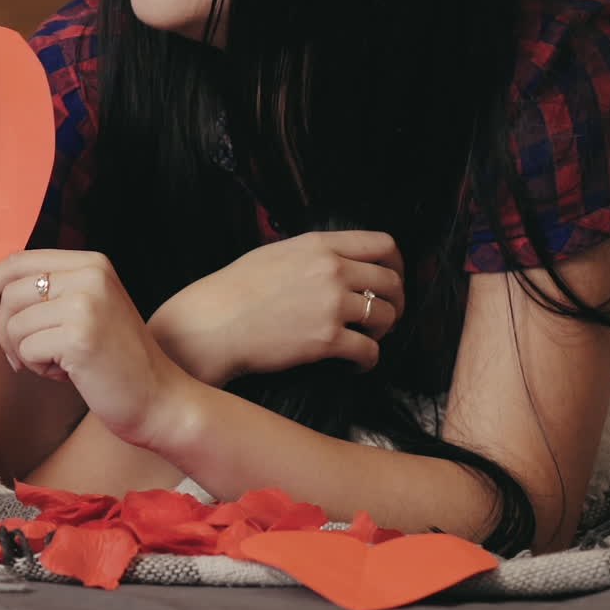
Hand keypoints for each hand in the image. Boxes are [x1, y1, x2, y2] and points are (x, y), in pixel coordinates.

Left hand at [0, 250, 188, 449]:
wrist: (159, 400)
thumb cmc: (114, 361)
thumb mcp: (86, 309)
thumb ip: (49, 291)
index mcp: (92, 262)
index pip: (18, 260)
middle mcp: (91, 274)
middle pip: (10, 292)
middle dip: (4, 331)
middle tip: (23, 358)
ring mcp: (87, 302)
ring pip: (14, 323)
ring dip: (25, 353)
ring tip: (57, 364)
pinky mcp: (80, 335)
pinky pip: (27, 349)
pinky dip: (39, 369)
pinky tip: (68, 375)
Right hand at [149, 231, 404, 385]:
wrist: (214, 323)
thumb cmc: (235, 290)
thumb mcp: (275, 253)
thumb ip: (312, 254)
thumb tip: (338, 263)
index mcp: (319, 245)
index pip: (382, 244)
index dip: (395, 264)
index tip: (391, 279)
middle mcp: (331, 270)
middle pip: (391, 281)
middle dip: (394, 301)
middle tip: (384, 316)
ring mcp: (331, 305)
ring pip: (386, 316)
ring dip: (382, 331)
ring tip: (366, 339)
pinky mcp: (327, 340)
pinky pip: (370, 352)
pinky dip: (367, 361)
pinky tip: (354, 365)